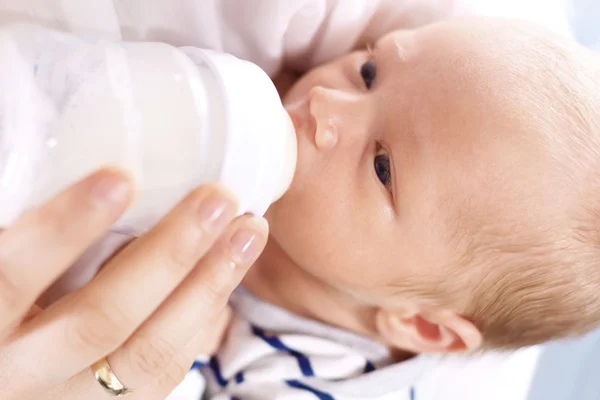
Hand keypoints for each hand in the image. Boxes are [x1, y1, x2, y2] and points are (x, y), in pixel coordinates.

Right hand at [0, 168, 267, 398]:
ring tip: (249, 230)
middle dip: (169, 255)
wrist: (9, 375)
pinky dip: (201, 318)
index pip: (11, 278)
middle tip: (218, 199)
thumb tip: (100, 175)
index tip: (120, 177)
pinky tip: (226, 272)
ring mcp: (70, 399)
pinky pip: (165, 372)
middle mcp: (20, 373)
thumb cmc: (8, 295)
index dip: (65, 228)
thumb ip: (26, 231)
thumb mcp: (5, 262)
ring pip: (149, 355)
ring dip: (208, 287)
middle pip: (100, 321)